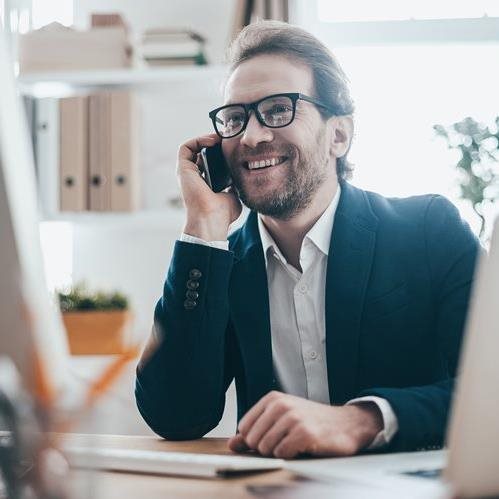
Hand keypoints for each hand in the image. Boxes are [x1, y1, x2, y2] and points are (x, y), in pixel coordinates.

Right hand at [177, 133, 240, 240]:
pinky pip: (186, 147)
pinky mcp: (182, 169)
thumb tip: (242, 178)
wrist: (211, 219)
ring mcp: (187, 173)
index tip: (234, 146)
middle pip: (202, 154)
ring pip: (193, 148)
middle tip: (229, 138)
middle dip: (216, 144)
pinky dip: (199, 140)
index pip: (211, 163)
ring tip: (222, 137)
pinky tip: (213, 141)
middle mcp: (194, 178)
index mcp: (205, 184)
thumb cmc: (222, 214)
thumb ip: (235, 186)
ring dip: (207, 139)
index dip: (221, 153)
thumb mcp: (234, 196)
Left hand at [227, 391, 382, 458]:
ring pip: (266, 448)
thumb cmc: (311, 422)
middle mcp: (281, 405)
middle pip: (253, 439)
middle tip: (284, 442)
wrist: (345, 424)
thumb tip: (233, 444)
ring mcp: (293, 418)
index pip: (244, 427)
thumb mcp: (281, 420)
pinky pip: (282, 454)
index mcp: (272, 399)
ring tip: (293, 444)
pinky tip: (301, 448)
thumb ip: (255, 431)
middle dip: (265, 448)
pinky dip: (289, 456)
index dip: (253, 439)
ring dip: (278, 452)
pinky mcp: (304, 434)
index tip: (268, 438)